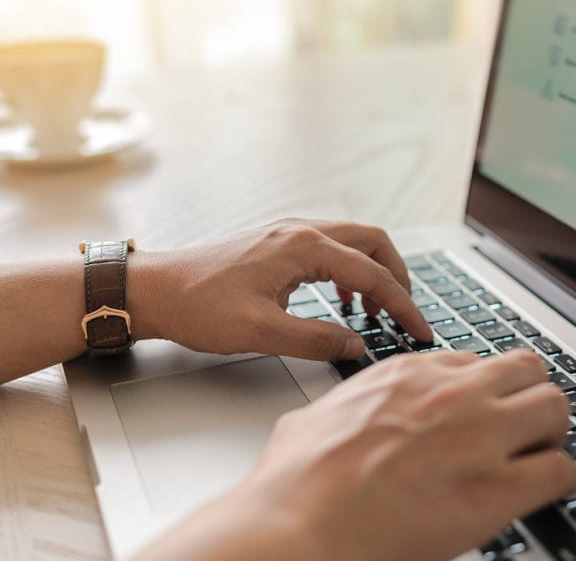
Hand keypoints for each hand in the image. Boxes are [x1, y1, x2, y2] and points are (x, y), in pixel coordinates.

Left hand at [131, 219, 431, 359]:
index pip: (372, 274)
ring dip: (374, 274)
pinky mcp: (278, 244)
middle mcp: (301, 231)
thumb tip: (356, 344)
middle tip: (406, 315)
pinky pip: (331, 250)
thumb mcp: (260, 332)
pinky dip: (349, 273)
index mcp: (303, 247)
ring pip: (353, 243)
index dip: (403, 305)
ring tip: (377, 314)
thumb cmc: (198, 306)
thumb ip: (315, 339)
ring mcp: (288, 233)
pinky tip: (341, 304)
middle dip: (398, 278)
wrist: (155, 290)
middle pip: (373, 243)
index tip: (420, 330)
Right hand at [145, 350, 575, 560]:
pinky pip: (562, 470)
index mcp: (407, 375)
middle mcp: (450, 395)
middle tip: (520, 432)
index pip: (474, 363)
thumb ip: (341, 411)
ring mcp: (478, 438)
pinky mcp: (496, 491)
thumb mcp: (311, 419)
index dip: (482, 393)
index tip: (480, 415)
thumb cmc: (294, 487)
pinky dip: (557, 482)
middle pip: (527, 368)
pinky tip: (537, 496)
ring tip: (533, 460)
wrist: (297, 529)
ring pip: (555, 407)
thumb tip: (333, 420)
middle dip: (527, 398)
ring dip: (550, 434)